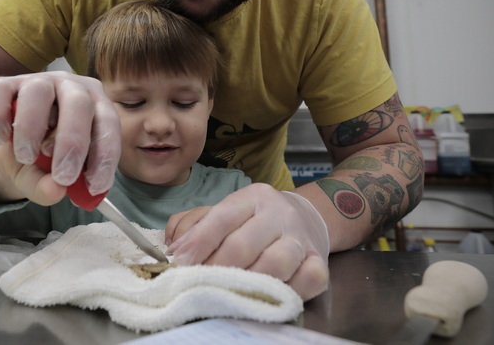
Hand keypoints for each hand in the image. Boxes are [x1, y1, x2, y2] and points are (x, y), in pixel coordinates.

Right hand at [0, 71, 120, 194]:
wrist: (7, 139)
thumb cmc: (41, 156)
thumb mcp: (46, 178)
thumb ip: (50, 188)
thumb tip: (55, 190)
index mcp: (95, 105)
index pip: (107, 124)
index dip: (105, 154)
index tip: (95, 185)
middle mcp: (70, 87)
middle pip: (79, 103)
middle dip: (72, 142)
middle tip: (63, 176)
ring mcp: (37, 81)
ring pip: (38, 93)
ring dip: (32, 130)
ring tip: (26, 157)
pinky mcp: (3, 83)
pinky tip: (2, 140)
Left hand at [165, 183, 329, 299]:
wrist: (306, 218)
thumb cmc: (254, 221)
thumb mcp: (224, 212)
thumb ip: (193, 226)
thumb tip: (173, 251)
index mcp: (252, 197)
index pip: (221, 218)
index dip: (197, 244)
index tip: (178, 264)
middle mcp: (279, 214)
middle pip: (243, 244)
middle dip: (216, 269)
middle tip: (198, 284)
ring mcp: (301, 238)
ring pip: (275, 263)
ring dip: (246, 283)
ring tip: (227, 292)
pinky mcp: (320, 262)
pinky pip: (307, 280)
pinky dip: (286, 292)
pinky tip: (266, 296)